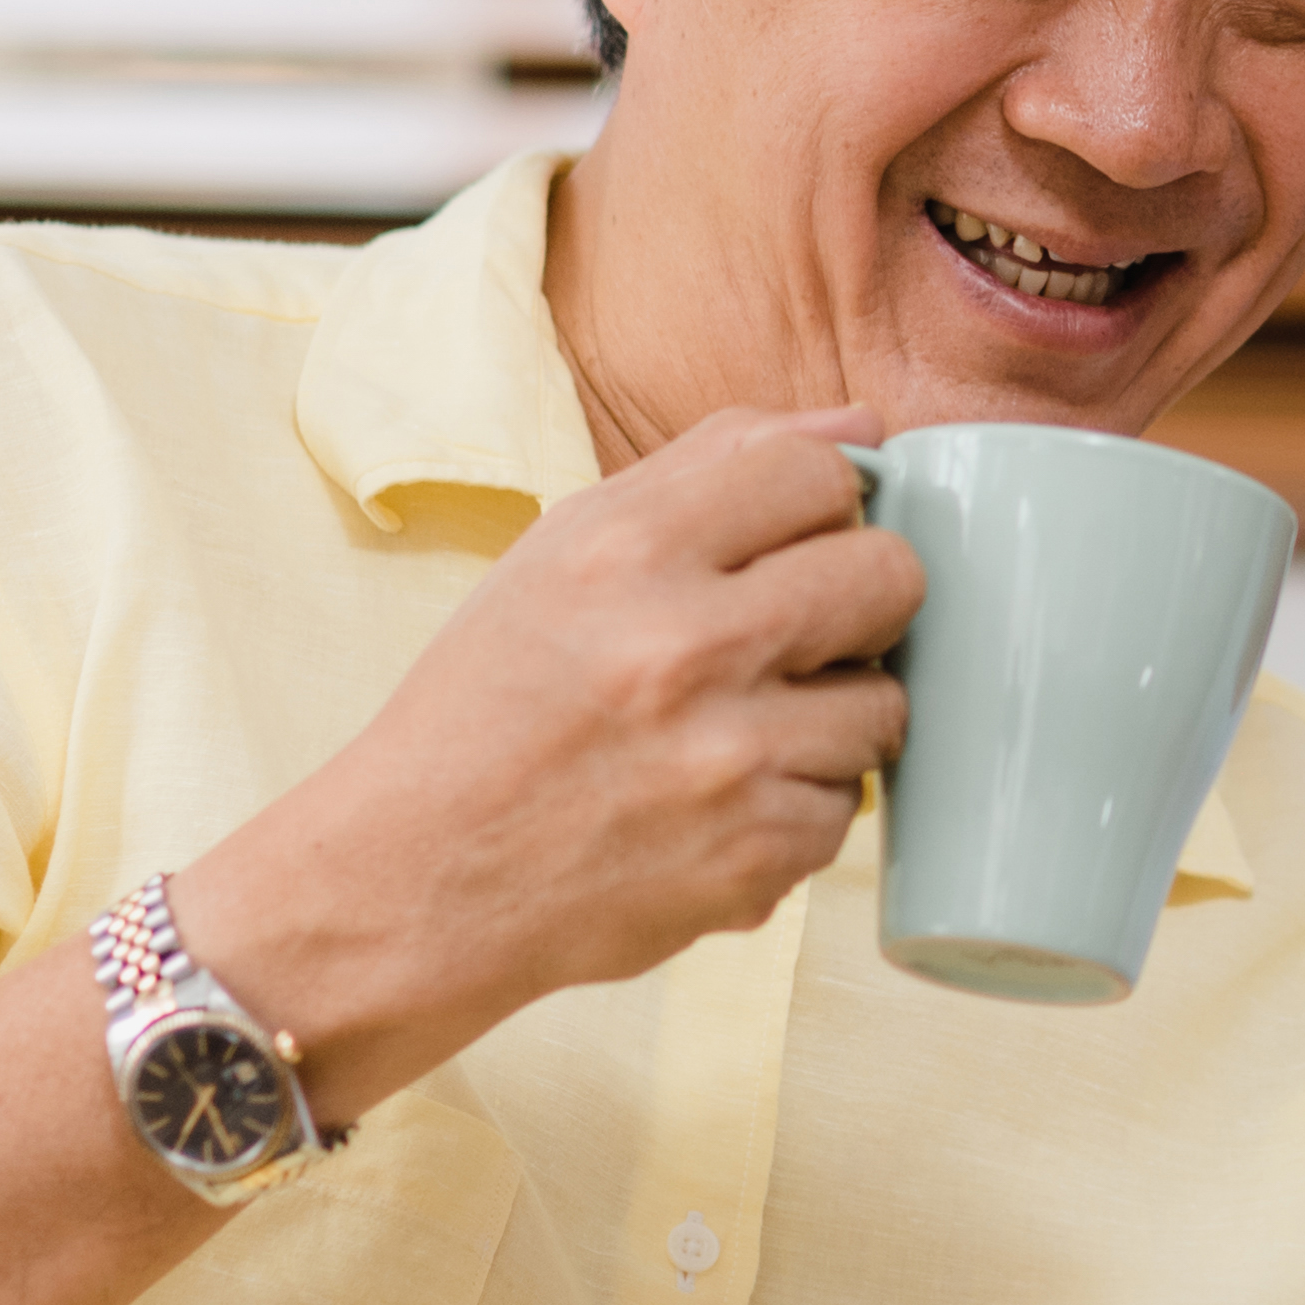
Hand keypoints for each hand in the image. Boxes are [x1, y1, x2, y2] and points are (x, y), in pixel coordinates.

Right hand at [170, 408, 917, 1109]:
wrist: (413, 879)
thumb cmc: (490, 704)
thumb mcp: (564, 551)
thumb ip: (713, 467)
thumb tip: (862, 425)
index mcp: (627, 549)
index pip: (823, 472)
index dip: (826, 506)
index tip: (795, 544)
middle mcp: (682, 646)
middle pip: (891, 577)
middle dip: (862, 605)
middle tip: (798, 637)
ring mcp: (728, 757)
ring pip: (884, 704)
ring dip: (831, 720)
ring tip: (739, 732)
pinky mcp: (756, 854)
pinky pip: (847, 806)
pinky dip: (795, 808)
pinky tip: (716, 806)